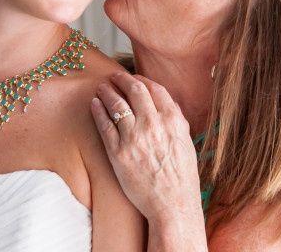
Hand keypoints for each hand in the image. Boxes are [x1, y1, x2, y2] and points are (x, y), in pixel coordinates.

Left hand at [90, 72, 203, 224]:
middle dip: (121, 79)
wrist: (172, 204)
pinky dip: (98, 111)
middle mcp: (153, 124)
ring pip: (116, 104)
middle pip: (134, 90)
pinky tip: (94, 104)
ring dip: (107, 92)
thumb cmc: (182, 177)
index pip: (154, 89)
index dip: (141, 79)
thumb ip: (176, 120)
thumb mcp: (186, 142)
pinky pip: (104, 124)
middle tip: (113, 77)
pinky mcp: (118, 152)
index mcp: (172, 120)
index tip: (133, 77)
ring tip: (101, 87)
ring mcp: (134, 137)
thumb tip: (167, 103)